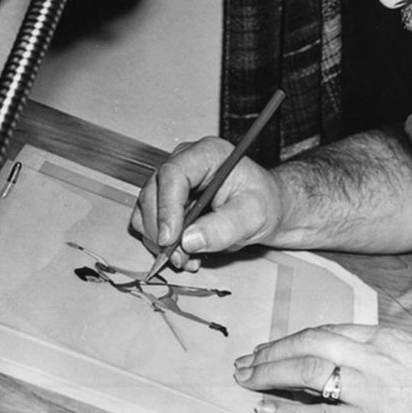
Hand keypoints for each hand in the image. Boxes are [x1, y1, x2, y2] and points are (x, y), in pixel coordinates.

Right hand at [130, 136, 285, 269]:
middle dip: (162, 230)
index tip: (171, 238)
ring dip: (159, 241)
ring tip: (187, 258)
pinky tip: (185, 254)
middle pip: (153, 194)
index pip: (173, 174)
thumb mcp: (254, 214)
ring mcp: (172, 183)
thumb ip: (224, 227)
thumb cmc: (264, 203)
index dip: (167, 207)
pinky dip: (161, 245)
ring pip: (146, 212)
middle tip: (180, 256)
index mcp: (207, 154)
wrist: (265, 210)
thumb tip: (189, 240)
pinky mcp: (166, 202)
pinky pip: (149, 225)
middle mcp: (185, 163)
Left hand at [233, 324, 411, 412]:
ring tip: (247, 381)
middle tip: (248, 361)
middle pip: (310, 345)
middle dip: (273, 351)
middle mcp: (376, 358)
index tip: (274, 346)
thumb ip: (386, 352)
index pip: (329, 330)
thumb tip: (351, 356)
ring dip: (269, 375)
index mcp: (389, 338)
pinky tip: (265, 411)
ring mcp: (371, 390)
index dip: (295, 338)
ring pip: (306, 373)